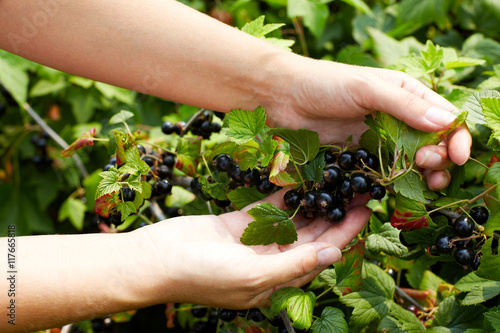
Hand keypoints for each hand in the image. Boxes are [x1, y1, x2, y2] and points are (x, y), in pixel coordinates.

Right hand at [135, 189, 371, 308]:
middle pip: (312, 236)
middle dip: (335, 214)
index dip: (345, 234)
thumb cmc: (202, 276)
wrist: (157, 259)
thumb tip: (334, 254)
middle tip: (358, 189)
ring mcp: (256, 240)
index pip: (321, 255)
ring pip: (293, 219)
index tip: (365, 211)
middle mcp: (271, 260)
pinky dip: (284, 193)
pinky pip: (268, 206)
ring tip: (337, 180)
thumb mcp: (253, 275)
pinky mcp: (240, 222)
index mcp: (278, 280)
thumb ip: (294, 264)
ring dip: (314, 202)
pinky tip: (301, 177)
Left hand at [263, 58, 471, 189]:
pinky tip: (390, 191)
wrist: (282, 98)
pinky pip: (380, 176)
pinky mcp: (356, 159)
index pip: (444, 118)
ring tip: (421, 183)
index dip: (457, 138)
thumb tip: (446, 124)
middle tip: (426, 164)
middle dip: (438, 159)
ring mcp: (376, 141)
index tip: (459, 157)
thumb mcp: (367, 88)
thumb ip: (405, 106)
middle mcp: (396, 120)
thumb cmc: (324, 83)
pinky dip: (390, 185)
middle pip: (431, 146)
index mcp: (406, 96)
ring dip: (420, 177)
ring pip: (408, 165)